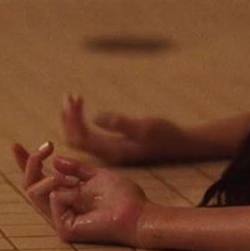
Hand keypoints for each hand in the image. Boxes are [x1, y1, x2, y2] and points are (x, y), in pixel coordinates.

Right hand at [12, 142, 147, 245]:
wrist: (137, 212)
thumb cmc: (123, 195)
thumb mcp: (97, 174)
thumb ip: (76, 168)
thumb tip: (54, 162)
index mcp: (68, 194)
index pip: (40, 179)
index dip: (26, 163)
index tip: (15, 145)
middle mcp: (61, 207)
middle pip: (30, 185)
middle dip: (30, 163)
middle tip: (45, 147)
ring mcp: (61, 219)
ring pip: (33, 193)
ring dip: (49, 178)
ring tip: (68, 179)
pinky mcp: (64, 229)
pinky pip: (53, 200)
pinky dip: (64, 191)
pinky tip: (80, 194)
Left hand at [61, 94, 185, 164]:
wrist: (180, 144)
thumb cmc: (165, 134)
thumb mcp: (144, 127)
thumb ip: (119, 123)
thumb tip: (95, 117)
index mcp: (112, 152)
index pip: (80, 138)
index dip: (72, 120)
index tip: (75, 99)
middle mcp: (107, 155)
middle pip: (76, 139)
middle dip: (69, 118)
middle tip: (69, 96)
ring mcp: (110, 151)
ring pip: (81, 138)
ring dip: (74, 119)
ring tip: (73, 99)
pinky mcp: (114, 146)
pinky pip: (90, 137)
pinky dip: (82, 122)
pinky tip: (83, 110)